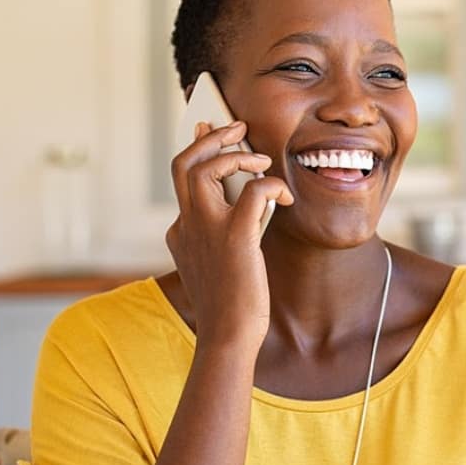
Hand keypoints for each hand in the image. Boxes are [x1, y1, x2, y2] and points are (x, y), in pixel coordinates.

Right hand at [166, 121, 293, 353]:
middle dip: (209, 137)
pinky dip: (270, 185)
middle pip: (183, 162)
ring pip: (205, 167)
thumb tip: (247, 198)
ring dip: (235, 154)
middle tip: (236, 126)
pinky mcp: (235, 237)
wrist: (228, 337)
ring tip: (260, 160)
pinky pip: (253, 191)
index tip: (206, 130)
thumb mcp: (215, 262)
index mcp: (180, 231)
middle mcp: (186, 224)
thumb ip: (221, 231)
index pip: (181, 178)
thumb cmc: (230, 304)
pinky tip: (284, 198)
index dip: (196, 150)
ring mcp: (206, 229)